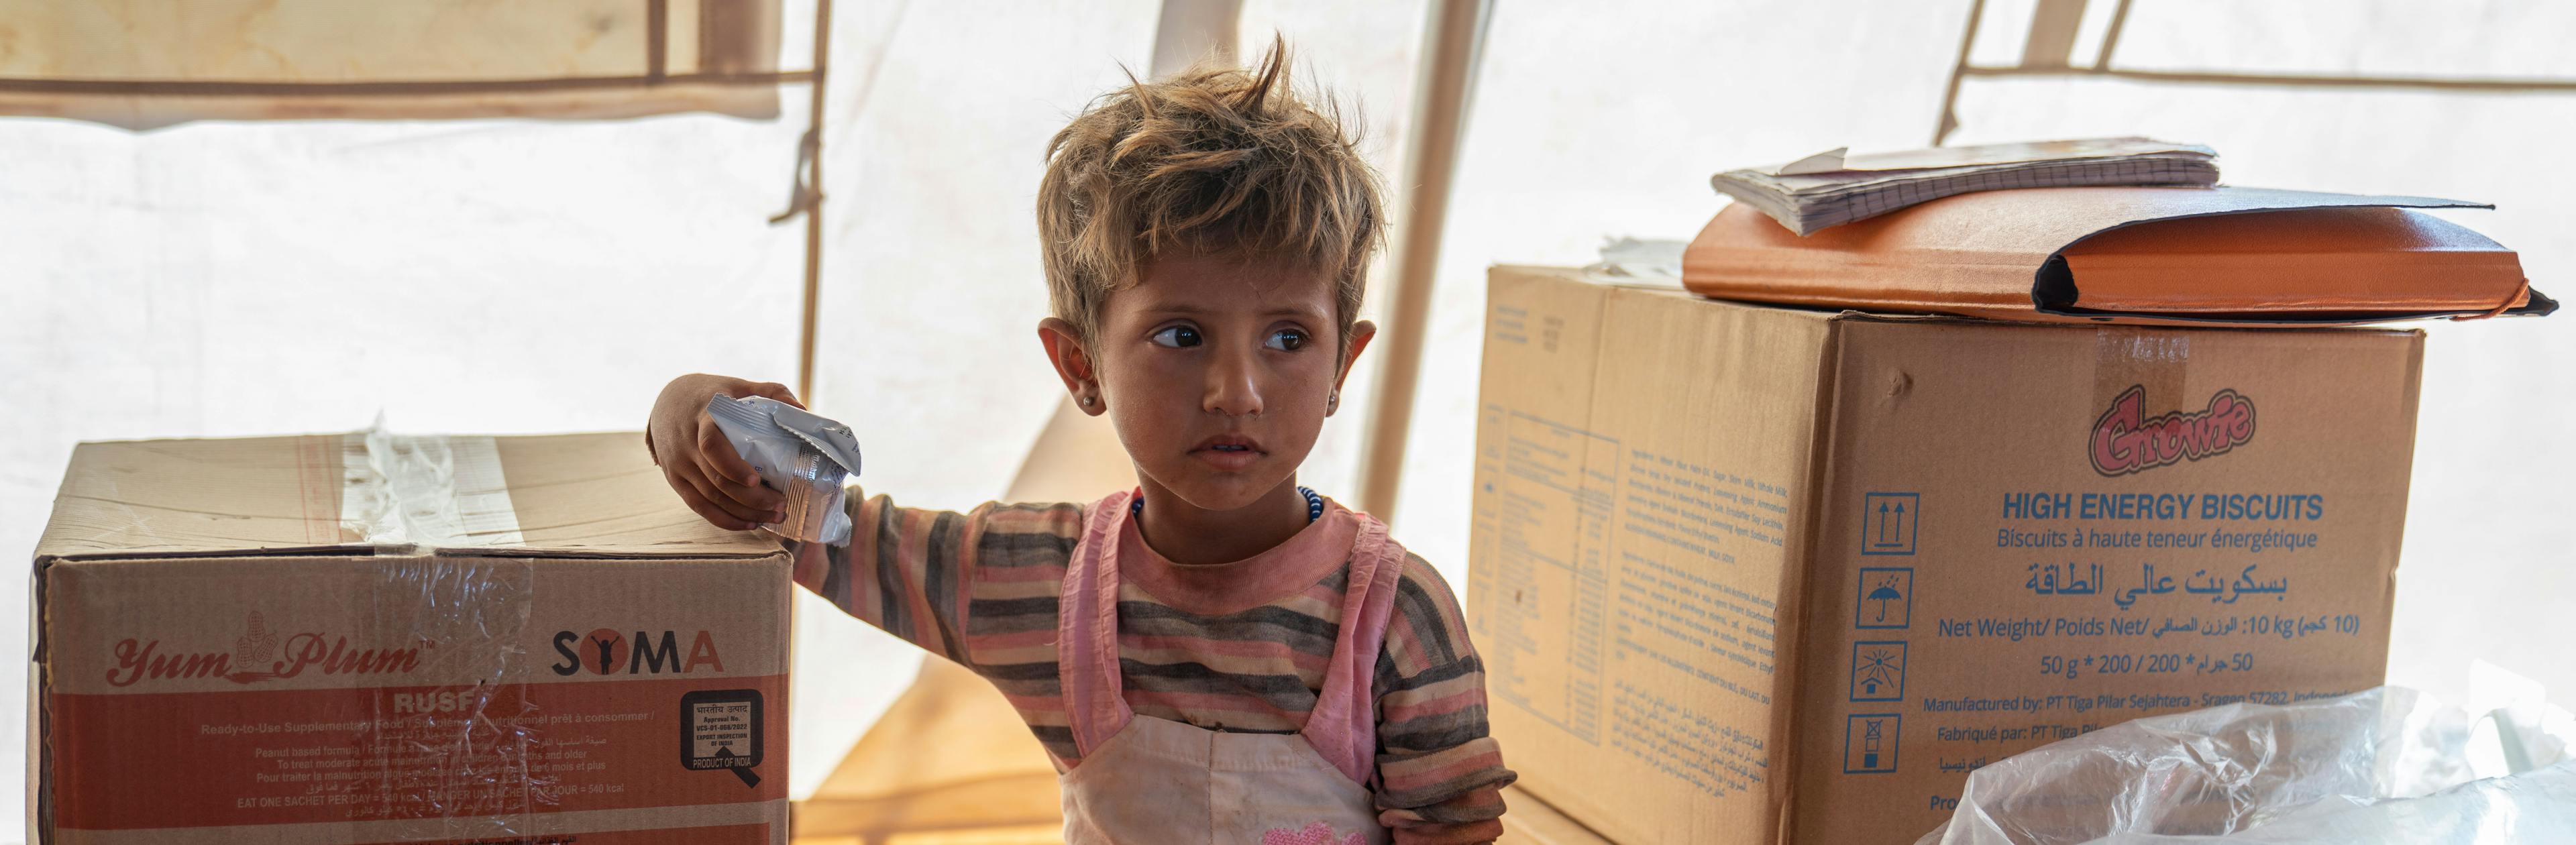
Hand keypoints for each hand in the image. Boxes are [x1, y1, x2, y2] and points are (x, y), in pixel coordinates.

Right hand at [647, 374, 805, 530]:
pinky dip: (724, 519)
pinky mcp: (676, 480)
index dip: (732, 466)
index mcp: (704, 416)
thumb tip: (801, 409)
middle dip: (752, 498)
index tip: (756, 479)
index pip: (712, 445)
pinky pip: (699, 506)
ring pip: (710, 498)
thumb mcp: (738, 385)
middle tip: (782, 505)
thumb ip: (771, 391)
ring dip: (743, 512)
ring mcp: (679, 464)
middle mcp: (687, 443)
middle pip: (717, 480)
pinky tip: (749, 523)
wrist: (668, 402)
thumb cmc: (712, 394)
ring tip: (774, 516)